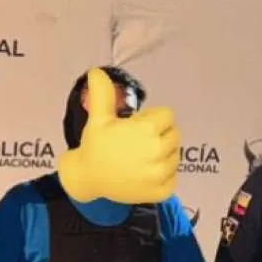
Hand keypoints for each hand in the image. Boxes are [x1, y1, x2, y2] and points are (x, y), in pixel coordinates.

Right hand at [56, 68, 180, 203]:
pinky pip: (173, 177)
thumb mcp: (98, 119)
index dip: (151, 119)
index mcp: (147, 130)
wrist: (87, 179)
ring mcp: (161, 173)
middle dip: (159, 135)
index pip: (167, 116)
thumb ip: (103, 94)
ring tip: (139, 159)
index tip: (135, 128)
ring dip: (162, 156)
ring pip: (174, 155)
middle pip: (174, 134)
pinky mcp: (162, 190)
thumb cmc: (94, 147)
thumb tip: (96, 71)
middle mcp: (158, 151)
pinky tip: (143, 175)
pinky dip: (162, 177)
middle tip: (137, 144)